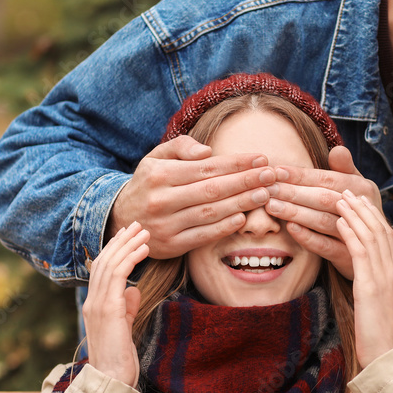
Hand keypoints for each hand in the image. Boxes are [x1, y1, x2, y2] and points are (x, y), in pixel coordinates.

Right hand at [83, 221, 149, 386]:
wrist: (111, 381)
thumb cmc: (119, 359)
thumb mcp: (124, 327)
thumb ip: (126, 307)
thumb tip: (134, 290)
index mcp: (95, 305)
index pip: (102, 270)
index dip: (114, 250)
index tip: (128, 236)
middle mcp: (92, 302)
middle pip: (104, 262)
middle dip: (121, 241)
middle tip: (137, 225)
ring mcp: (97, 305)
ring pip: (109, 264)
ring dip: (128, 245)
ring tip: (144, 232)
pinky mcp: (107, 309)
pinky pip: (118, 275)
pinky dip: (130, 258)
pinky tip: (144, 249)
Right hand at [108, 135, 275, 258]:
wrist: (120, 219)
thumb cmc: (148, 183)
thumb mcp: (155, 157)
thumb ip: (181, 147)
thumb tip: (208, 151)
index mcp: (159, 174)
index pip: (206, 167)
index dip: (236, 163)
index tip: (261, 159)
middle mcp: (161, 199)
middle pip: (212, 189)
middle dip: (246, 181)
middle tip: (272, 175)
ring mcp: (165, 224)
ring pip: (210, 212)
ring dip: (241, 203)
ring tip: (265, 194)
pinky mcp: (170, 245)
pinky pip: (202, 236)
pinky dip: (224, 227)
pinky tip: (243, 217)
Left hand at [267, 146, 392, 280]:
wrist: (376, 245)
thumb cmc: (356, 208)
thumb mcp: (356, 185)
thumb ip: (344, 168)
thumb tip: (338, 150)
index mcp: (361, 188)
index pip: (327, 179)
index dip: (301, 175)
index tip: (277, 171)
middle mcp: (359, 209)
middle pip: (323, 199)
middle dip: (293, 193)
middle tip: (268, 189)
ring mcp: (354, 234)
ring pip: (323, 221)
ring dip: (296, 213)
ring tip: (271, 206)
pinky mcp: (347, 256)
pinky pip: (325, 246)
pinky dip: (307, 237)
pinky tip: (290, 228)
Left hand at [334, 190, 392, 367]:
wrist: (386, 358)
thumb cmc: (376, 337)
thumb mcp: (372, 308)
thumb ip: (369, 291)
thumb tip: (362, 286)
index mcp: (391, 275)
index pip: (384, 237)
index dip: (371, 216)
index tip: (358, 200)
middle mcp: (390, 271)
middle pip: (378, 229)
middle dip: (362, 207)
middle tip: (347, 190)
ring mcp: (382, 277)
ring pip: (370, 235)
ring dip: (354, 213)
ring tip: (339, 197)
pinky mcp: (371, 286)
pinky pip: (360, 251)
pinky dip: (350, 232)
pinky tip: (339, 221)